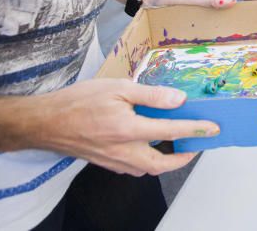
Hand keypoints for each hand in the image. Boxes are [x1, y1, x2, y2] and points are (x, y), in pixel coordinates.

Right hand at [36, 78, 219, 176]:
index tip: (212, 129)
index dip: (195, 130)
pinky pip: (132, 167)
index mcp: (128, 129)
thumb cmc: (78, 101)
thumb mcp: (117, 87)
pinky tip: (149, 147)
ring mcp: (113, 160)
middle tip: (197, 146)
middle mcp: (123, 150)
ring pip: (147, 168)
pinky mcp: (105, 163)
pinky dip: (147, 160)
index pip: (170, 131)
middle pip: (162, 164)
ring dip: (166, 161)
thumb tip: (178, 99)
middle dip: (184, 158)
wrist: (45, 122)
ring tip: (177, 146)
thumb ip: (150, 94)